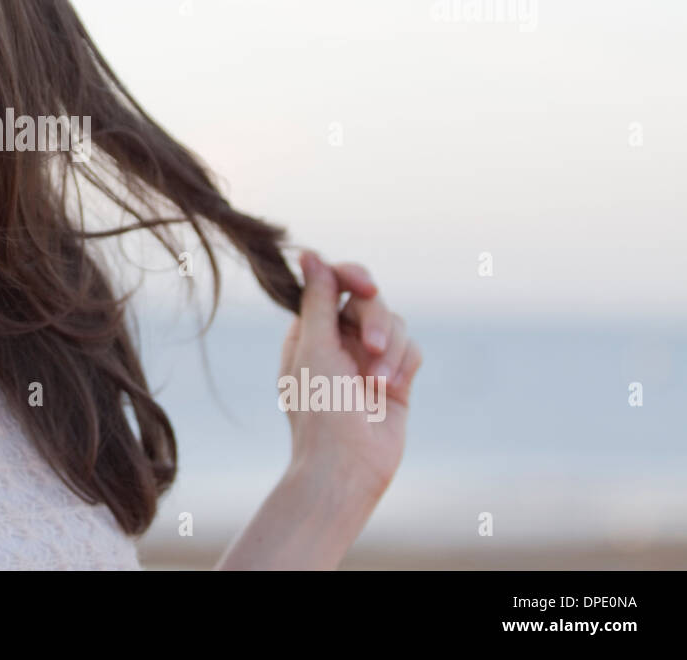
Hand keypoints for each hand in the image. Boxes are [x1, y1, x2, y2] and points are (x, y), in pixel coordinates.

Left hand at [278, 250, 420, 502]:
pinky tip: (389, 391)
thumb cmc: (320, 409)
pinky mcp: (396, 377)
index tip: (365, 287)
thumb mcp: (315, 347)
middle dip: (374, 322)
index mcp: (310, 328)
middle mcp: (339, 339)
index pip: (334, 282)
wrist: (347, 466)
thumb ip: (319, 299)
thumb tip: (308, 252)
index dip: (352, 277)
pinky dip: (403, 366)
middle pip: (369, 300)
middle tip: (370, 348)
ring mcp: (368, 358)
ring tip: (376, 384)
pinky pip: (411, 349)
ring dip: (389, 351)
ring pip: (395, 323)